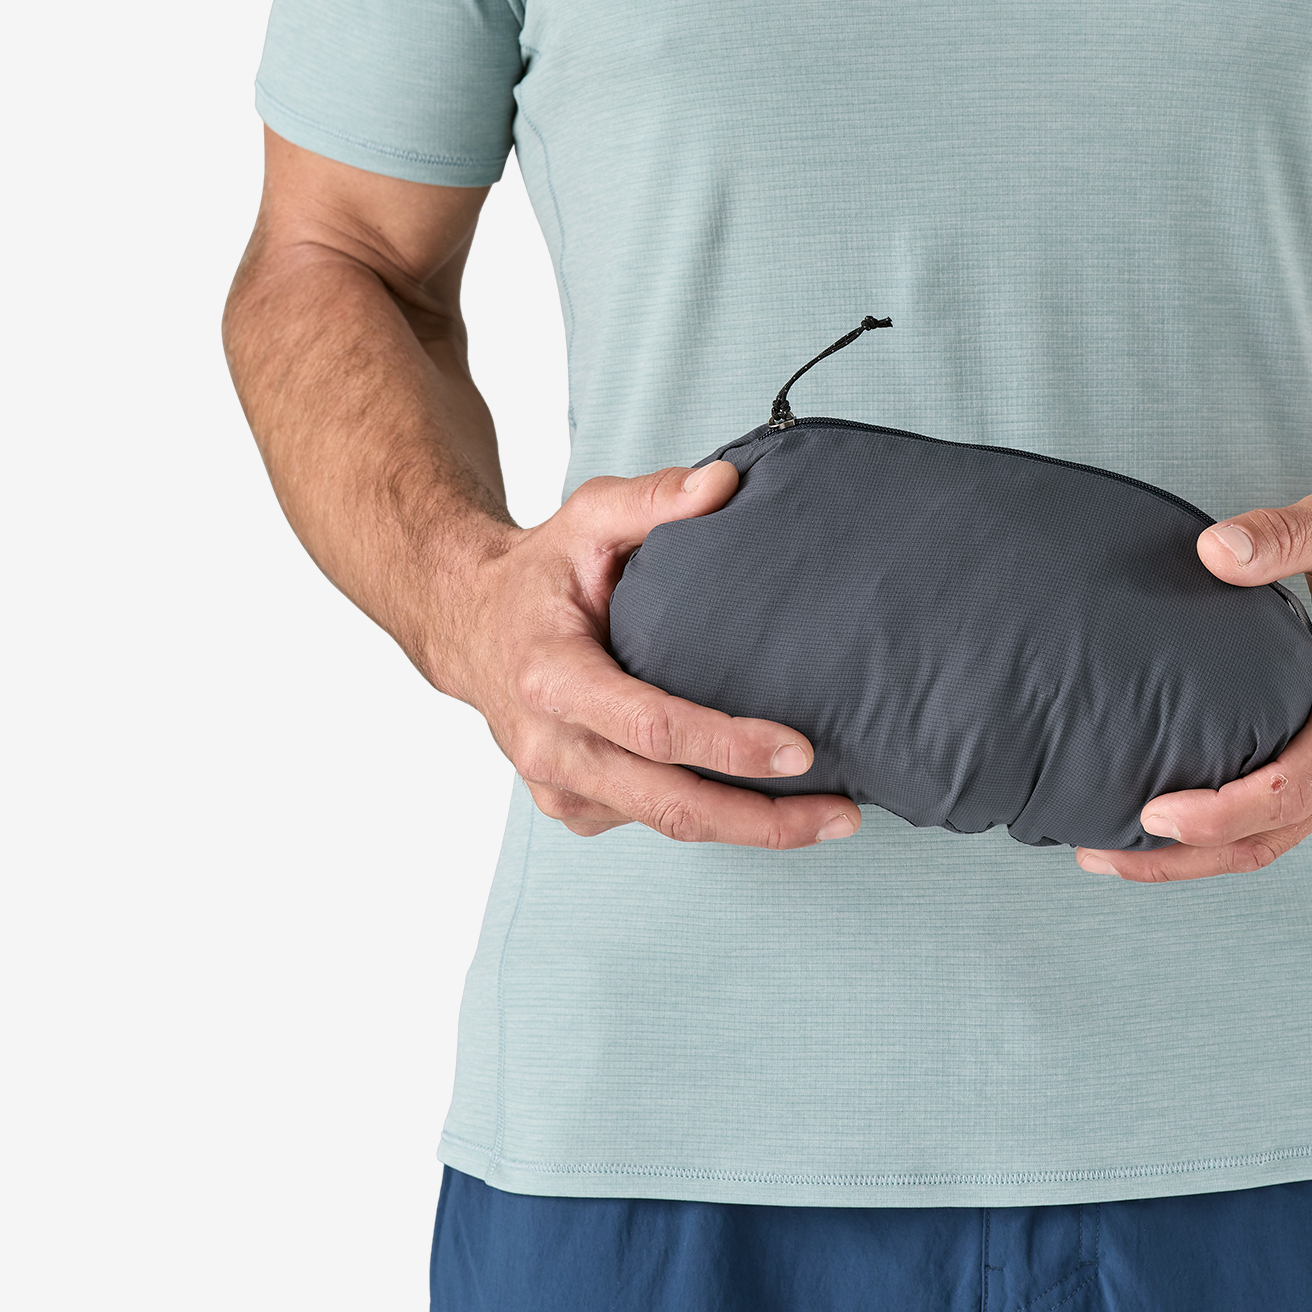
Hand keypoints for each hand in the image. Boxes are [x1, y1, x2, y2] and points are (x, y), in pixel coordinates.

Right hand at [435, 460, 862, 847]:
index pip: (652, 728)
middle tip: (841, 815)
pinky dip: (712, 817)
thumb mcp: (588, 517)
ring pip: (665, 825)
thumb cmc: (540, 570)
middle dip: (760, 820)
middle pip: (668, 805)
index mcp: (552, 677)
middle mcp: (550, 746)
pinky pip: (649, 822)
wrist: (469, 623)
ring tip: (830, 817)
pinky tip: (768, 804)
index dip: (728, 746)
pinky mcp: (573, 807)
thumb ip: (654, 498)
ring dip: (749, 828)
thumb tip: (725, 483)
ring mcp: (558, 786)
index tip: (800, 750)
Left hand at [1075, 485, 1311, 880]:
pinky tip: (1172, 813)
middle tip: (1099, 850)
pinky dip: (1227, 828)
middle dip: (1182, 857)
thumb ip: (1282, 536)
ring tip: (1113, 847)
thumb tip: (1210, 551)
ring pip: (1275, 838)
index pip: (1287, 789)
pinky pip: (1285, 814)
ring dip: (1198, 854)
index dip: (1217, 812)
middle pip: (1269, 838)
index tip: (1152, 815)